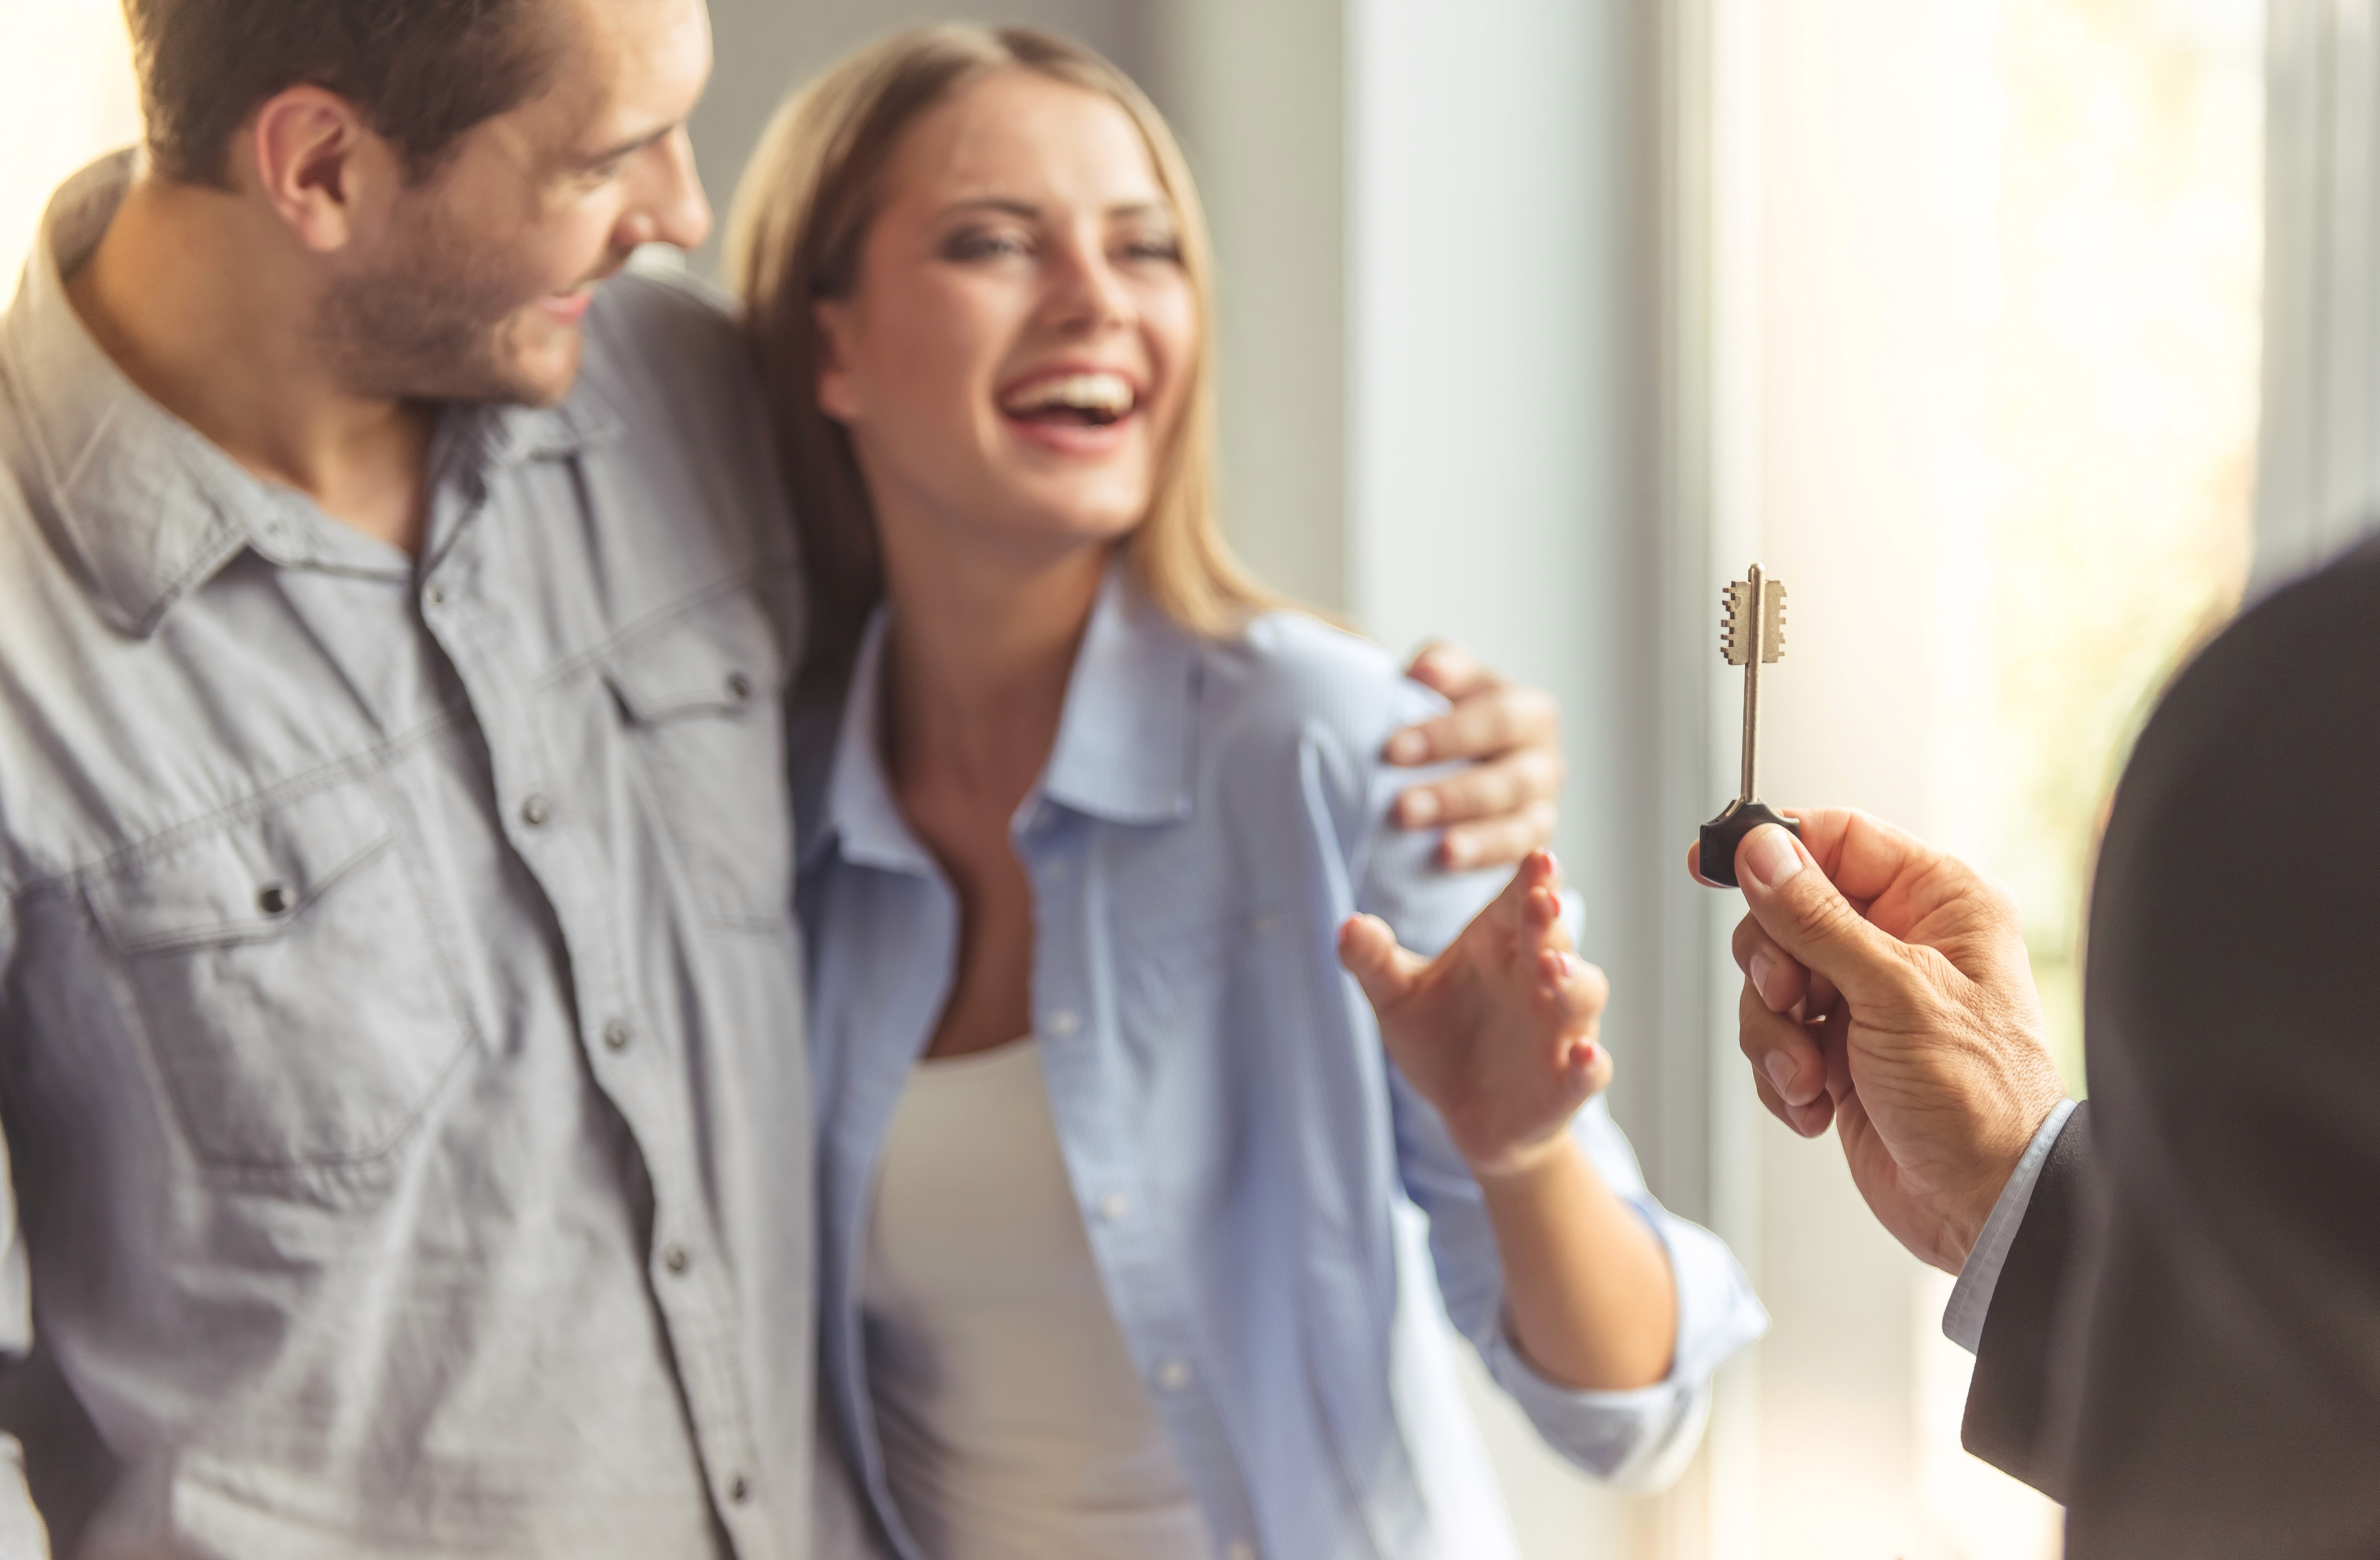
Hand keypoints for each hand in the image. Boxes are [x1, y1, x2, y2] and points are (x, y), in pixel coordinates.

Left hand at [1339, 850, 1610, 1178]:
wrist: (1461, 1114)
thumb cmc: (1439, 1038)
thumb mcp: (1397, 997)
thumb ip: (1374, 961)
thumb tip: (1347, 925)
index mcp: (1497, 945)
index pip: (1520, 901)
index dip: (1532, 878)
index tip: (1537, 857)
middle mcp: (1536, 978)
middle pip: (1554, 940)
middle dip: (1550, 921)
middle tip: (1542, 899)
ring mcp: (1559, 1030)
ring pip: (1583, 995)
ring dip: (1574, 980)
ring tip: (1553, 969)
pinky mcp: (1565, 1084)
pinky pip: (1590, 1072)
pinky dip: (1590, 1065)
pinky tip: (1584, 1056)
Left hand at [1389, 643, 1562, 869]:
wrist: (1455, 751)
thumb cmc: (1446, 709)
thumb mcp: (1446, 677)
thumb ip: (1439, 666)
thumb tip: (1426, 672)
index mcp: (1530, 712)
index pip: (1498, 719)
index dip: (1448, 735)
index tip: (1391, 750)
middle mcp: (1545, 762)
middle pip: (1510, 781)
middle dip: (1455, 796)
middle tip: (1401, 809)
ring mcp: (1542, 810)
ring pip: (1521, 830)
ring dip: (1478, 842)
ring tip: (1439, 852)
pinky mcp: (1527, 850)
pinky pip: (1514, 863)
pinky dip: (1485, 866)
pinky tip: (1448, 871)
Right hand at [1687, 810, 2066, 1272]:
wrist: (1985, 1206)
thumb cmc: (1978, 1098)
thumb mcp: (1893, 991)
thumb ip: (1817, 917)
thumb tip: (1762, 851)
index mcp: (1937, 903)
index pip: (1835, 841)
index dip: (1772, 849)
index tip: (1712, 865)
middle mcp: (1900, 942)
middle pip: (1785, 912)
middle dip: (1773, 967)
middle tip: (1793, 1001)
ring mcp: (1866, 1000)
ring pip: (1769, 981)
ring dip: (1774, 1034)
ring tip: (1810, 1075)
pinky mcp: (1838, 1054)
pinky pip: (1773, 1039)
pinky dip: (1781, 1075)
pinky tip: (1817, 1103)